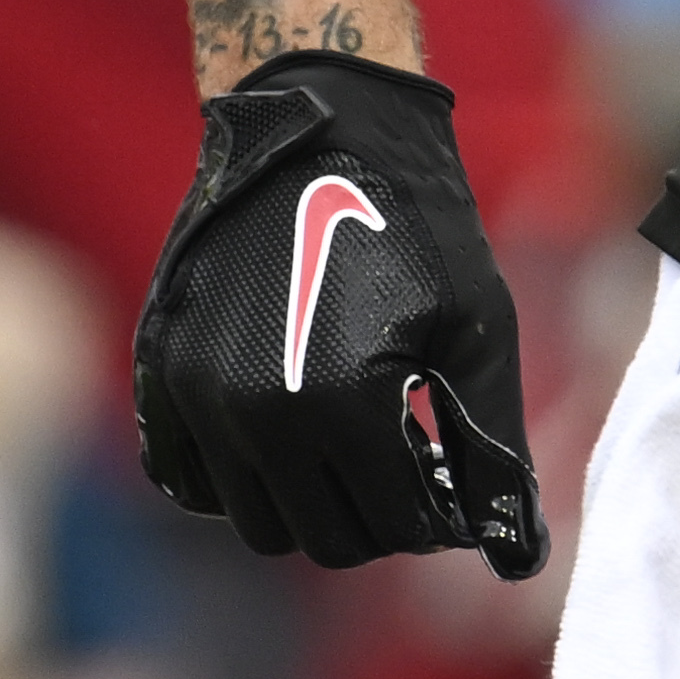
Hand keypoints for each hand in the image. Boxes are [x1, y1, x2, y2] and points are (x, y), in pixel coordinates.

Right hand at [132, 54, 544, 575]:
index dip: (441, 519)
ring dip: (312, 504)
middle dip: (378, 521)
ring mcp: (194, 401)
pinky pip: (193, 482)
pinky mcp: (160, 378)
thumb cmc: (417, 224)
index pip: (395, 525)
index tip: (459, 487)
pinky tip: (294, 433)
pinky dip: (244, 480)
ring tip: (360, 446)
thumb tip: (519, 549)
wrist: (320, 130)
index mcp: (340, 405)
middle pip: (320, 539)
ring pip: (256, 521)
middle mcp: (253, 417)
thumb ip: (493, 440)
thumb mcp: (477, 327)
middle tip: (414, 472)